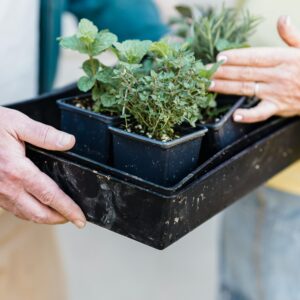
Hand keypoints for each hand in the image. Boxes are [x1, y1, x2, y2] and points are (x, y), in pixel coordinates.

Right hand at [0, 106, 85, 227]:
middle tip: (76, 219)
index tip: (80, 218)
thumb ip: (44, 134)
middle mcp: (7, 187)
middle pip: (39, 213)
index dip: (68, 209)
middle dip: (60, 219)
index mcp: (17, 171)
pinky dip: (30, 213)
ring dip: (45, 218)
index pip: (50, 196)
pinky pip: (14, 209)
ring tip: (60, 215)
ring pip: (26, 214)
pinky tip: (37, 207)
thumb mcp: (17, 123)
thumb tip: (68, 142)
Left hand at [209, 15, 299, 122]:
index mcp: (282, 58)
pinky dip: (249, 116)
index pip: (254, 56)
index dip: (236, 57)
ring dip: (226, 87)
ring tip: (210, 86)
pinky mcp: (278, 107)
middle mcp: (277, 75)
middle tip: (205, 72)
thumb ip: (292, 35)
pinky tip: (236, 115)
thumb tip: (282, 19)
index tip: (219, 58)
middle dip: (223, 72)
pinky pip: (262, 113)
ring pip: (247, 89)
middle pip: (245, 72)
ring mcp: (276, 92)